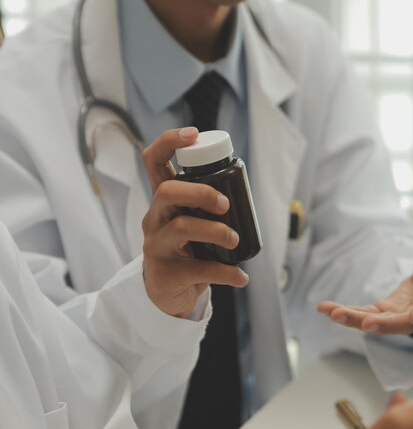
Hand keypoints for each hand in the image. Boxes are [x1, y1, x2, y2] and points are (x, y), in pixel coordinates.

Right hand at [142, 127, 247, 317]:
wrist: (167, 294)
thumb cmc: (185, 251)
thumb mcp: (191, 222)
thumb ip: (206, 206)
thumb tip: (244, 191)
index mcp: (163, 202)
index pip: (153, 161)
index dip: (169, 142)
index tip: (193, 134)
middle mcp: (154, 219)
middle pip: (167, 192)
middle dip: (201, 192)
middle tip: (226, 204)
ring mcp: (156, 246)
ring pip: (181, 228)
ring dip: (216, 231)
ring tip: (235, 240)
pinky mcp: (164, 273)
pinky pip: (197, 269)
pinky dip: (226, 273)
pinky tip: (240, 277)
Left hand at [318, 220, 412, 334]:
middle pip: (402, 322)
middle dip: (382, 323)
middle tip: (363, 323)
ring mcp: (402, 314)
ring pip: (378, 321)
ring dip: (355, 319)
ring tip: (331, 312)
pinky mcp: (386, 311)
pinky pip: (365, 314)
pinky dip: (347, 312)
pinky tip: (326, 308)